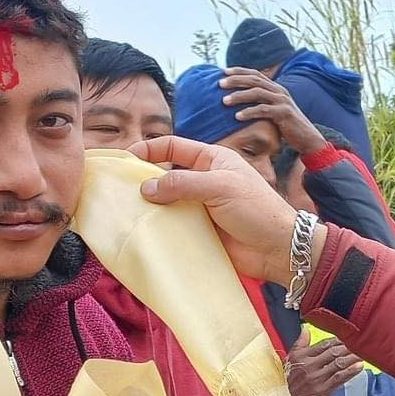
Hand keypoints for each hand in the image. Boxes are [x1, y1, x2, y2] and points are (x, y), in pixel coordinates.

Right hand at [127, 135, 317, 282]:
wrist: (277, 249)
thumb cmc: (256, 209)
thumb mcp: (220, 187)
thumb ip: (183, 183)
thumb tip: (146, 188)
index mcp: (211, 160)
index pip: (172, 146)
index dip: (148, 149)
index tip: (125, 159)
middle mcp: (202, 180)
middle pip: (164, 174)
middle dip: (142, 179)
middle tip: (117, 189)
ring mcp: (199, 207)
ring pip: (165, 202)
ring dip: (147, 206)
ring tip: (123, 211)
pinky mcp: (198, 231)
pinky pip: (171, 225)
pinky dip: (157, 227)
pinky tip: (140, 230)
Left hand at [221, 68, 325, 154]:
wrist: (307, 137)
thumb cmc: (286, 125)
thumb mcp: (274, 109)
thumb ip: (262, 102)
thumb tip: (242, 99)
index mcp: (276, 87)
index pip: (255, 73)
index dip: (239, 71)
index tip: (223, 71)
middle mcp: (279, 91)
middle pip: (254, 80)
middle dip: (236, 80)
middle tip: (219, 83)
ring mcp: (282, 101)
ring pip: (257, 93)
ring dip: (239, 96)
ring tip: (224, 101)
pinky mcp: (284, 113)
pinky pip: (263, 110)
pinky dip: (249, 112)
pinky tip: (237, 117)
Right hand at [286, 329, 360, 395]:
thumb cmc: (287, 380)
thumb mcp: (289, 359)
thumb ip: (300, 343)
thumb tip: (305, 329)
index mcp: (302, 355)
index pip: (324, 344)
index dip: (339, 339)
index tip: (350, 335)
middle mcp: (310, 365)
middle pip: (334, 352)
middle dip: (349, 346)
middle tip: (362, 342)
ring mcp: (317, 377)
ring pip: (338, 363)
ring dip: (353, 357)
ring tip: (364, 352)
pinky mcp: (322, 390)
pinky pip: (339, 378)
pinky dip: (351, 372)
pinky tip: (360, 367)